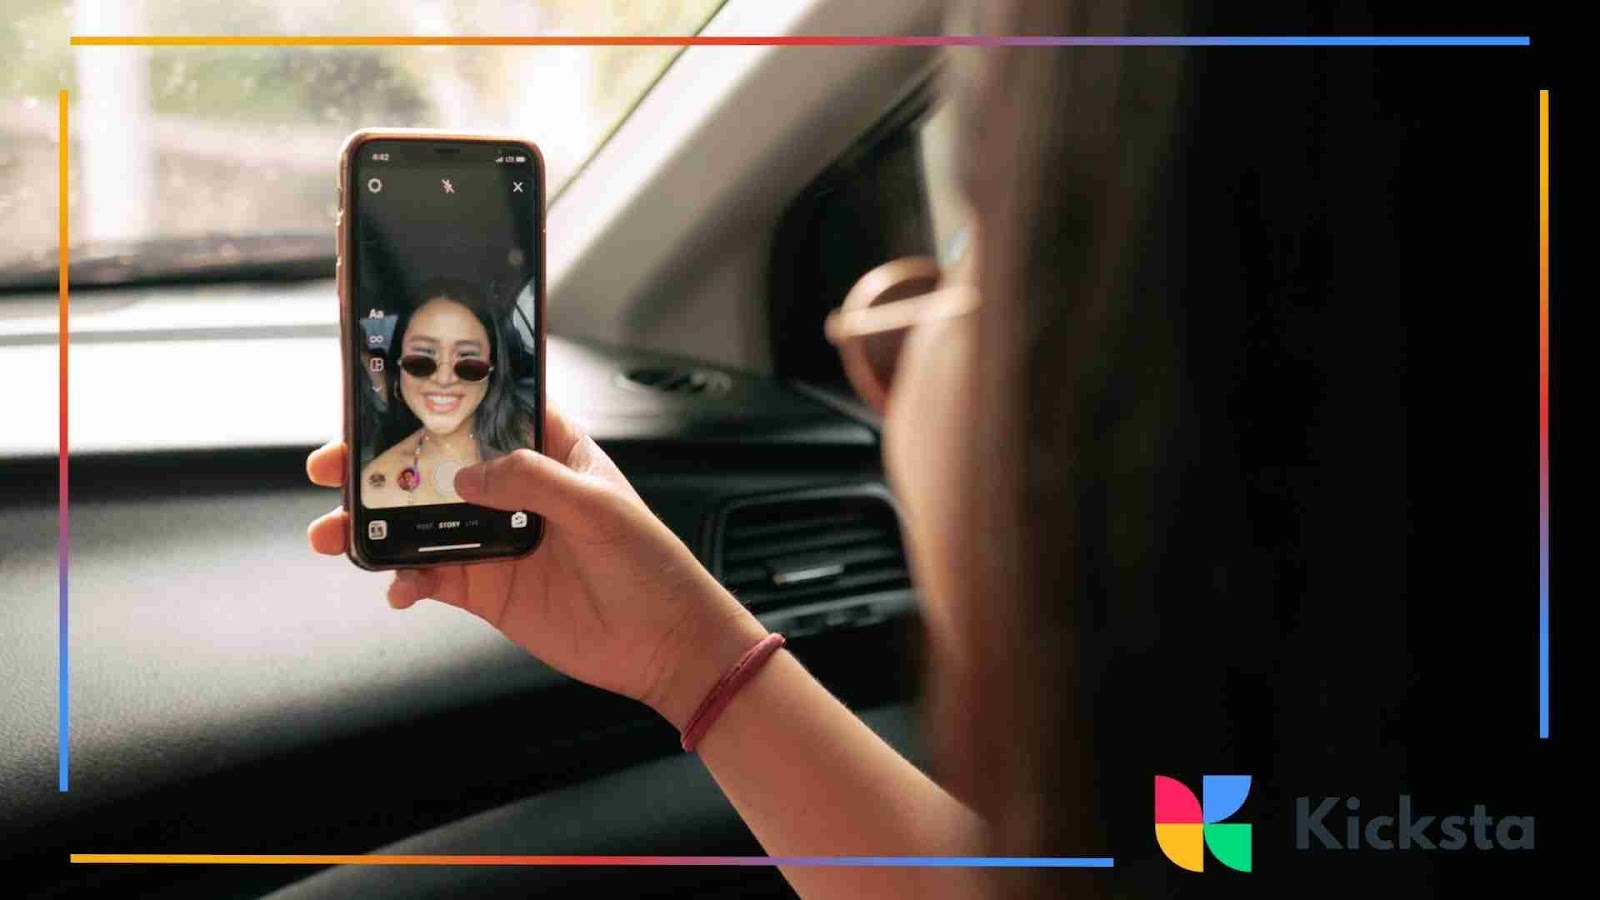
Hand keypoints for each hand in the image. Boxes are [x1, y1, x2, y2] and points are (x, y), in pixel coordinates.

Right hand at [305, 405, 767, 728]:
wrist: (665, 646)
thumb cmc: (652, 566)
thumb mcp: (598, 507)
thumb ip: (531, 482)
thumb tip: (467, 473)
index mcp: (550, 453)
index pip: (485, 413)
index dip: (436, 401)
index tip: (382, 397)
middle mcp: (516, 492)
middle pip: (435, 466)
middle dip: (380, 464)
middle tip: (335, 468)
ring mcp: (497, 541)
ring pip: (421, 523)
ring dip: (376, 526)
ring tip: (335, 534)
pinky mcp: (488, 590)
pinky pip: (431, 578)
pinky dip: (404, 580)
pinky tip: (396, 586)